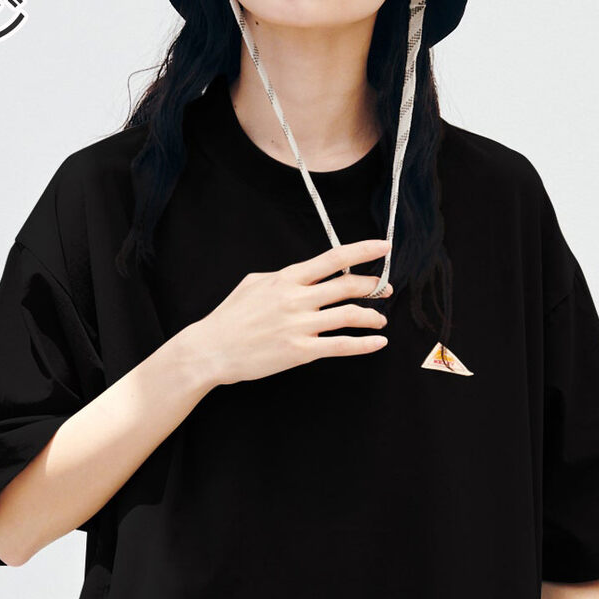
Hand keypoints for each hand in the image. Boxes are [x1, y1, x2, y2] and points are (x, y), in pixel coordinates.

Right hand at [181, 237, 393, 386]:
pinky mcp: (300, 351)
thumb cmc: (231, 317)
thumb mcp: (254, 284)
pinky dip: (364, 344)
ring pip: (349, 316)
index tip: (384, 247)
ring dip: (372, 316)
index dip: (363, 251)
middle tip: (386, 289)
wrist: (212, 349)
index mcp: (287, 278)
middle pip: (347, 286)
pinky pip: (341, 346)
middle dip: (374, 286)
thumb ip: (283, 278)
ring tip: (381, 320)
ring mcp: (299, 325)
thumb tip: (304, 274)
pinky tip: (378, 343)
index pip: (333, 258)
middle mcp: (297, 298)